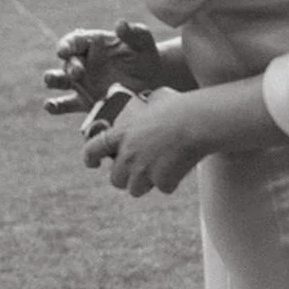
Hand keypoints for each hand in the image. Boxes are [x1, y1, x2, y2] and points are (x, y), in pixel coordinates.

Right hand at [44, 19, 164, 115]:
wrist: (151, 81)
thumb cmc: (144, 55)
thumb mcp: (143, 41)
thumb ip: (133, 33)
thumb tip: (120, 24)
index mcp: (92, 43)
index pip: (75, 41)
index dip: (67, 45)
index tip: (63, 50)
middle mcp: (83, 62)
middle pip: (68, 62)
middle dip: (70, 67)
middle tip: (77, 73)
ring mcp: (81, 83)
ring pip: (60, 81)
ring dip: (53, 80)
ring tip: (49, 80)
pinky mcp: (84, 102)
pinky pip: (66, 104)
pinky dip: (56, 106)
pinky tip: (49, 106)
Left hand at [82, 86, 210, 195]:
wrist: (199, 122)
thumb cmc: (181, 107)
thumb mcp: (158, 98)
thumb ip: (148, 105)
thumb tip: (152, 99)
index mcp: (123, 133)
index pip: (93, 149)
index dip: (90, 158)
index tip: (92, 163)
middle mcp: (128, 155)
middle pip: (116, 180)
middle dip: (126, 177)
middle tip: (139, 170)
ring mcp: (143, 171)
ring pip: (136, 189)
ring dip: (146, 183)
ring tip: (161, 168)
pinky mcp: (161, 182)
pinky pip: (164, 188)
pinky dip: (171, 182)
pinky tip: (180, 166)